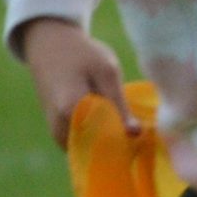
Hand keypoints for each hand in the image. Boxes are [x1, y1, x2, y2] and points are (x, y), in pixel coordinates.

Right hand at [16, 17, 133, 147]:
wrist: (50, 46)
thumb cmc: (82, 55)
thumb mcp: (106, 72)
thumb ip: (119, 104)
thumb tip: (136, 134)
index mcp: (71, 112)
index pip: (107, 141)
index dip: (129, 141)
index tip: (145, 136)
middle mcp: (60, 129)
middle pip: (98, 150)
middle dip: (120, 144)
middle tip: (140, 130)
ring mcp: (57, 134)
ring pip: (91, 149)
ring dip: (110, 141)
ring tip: (127, 123)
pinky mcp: (58, 133)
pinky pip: (83, 144)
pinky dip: (99, 138)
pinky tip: (113, 121)